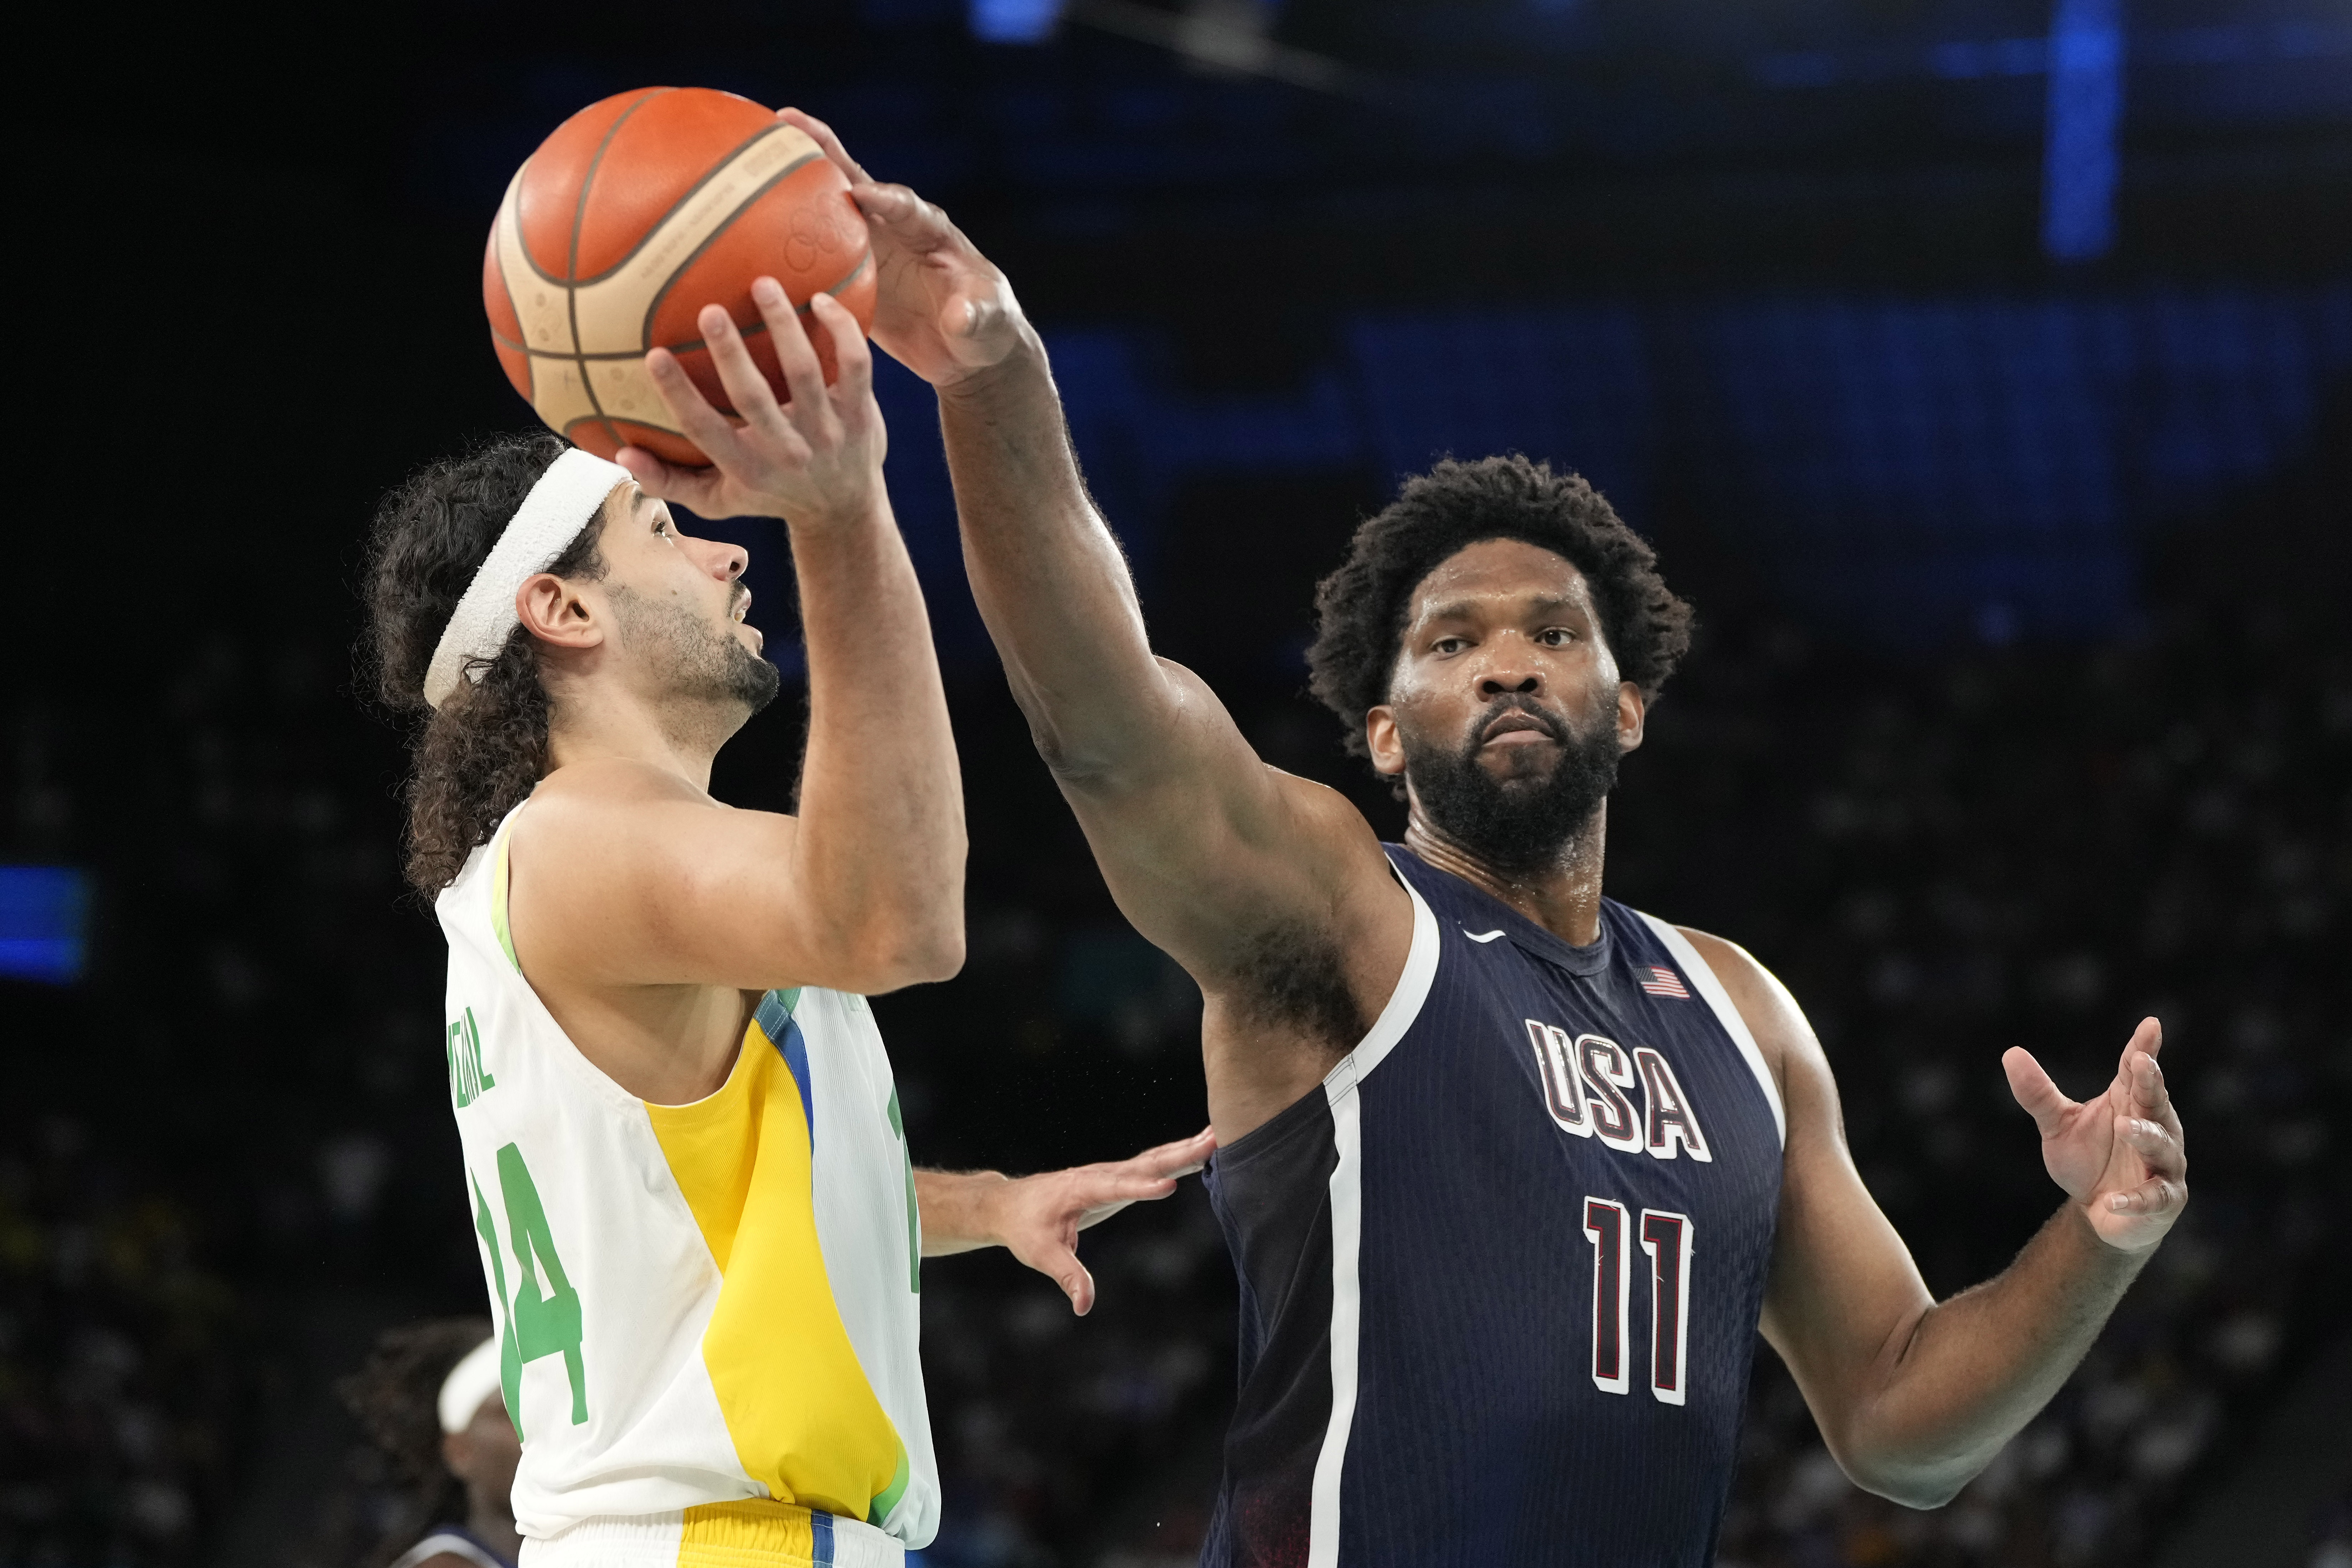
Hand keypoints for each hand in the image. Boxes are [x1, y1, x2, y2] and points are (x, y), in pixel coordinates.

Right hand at [618, 280, 884, 526]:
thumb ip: (669, 481)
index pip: (704, 430)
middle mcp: (788, 452)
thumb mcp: (719, 501)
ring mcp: (828, 432)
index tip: (653, 354)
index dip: (678, 394)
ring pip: (805, 371)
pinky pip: (856, 365)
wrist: (845, 511)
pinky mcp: (862, 414)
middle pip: (753, 397)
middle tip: (709, 310)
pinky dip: (842, 330)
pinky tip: (821, 298)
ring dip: (783, 325)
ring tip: (763, 284)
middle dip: (729, 354)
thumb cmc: (769, 495)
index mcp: (746, 469)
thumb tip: (620, 453)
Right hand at [776, 108, 1027, 387]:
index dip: (885, 199)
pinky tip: (743, 229)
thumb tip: (959, 316)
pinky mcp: (851, 274)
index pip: (906, 207)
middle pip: (856, 183)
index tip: (860, 194)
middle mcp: (895, 229)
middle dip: (825, 152)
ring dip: (793, 182)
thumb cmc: (987, 332)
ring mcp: (870, 248)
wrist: (967, 353)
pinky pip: (814, 251)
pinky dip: (783, 238)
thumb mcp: (989, 325)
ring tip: (751, 152)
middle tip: (787, 121)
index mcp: (931, 233)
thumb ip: (976, 317)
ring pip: (827, 208)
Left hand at [989, 1128, 1216, 1314]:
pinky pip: (1152, 1164)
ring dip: (1186, 1149)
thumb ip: (1067, 1275)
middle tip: (1212, 1141)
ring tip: (1218, 1136)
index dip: (1141, 1188)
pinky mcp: (1119, 1178)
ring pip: (1154, 1159)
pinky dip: (1178, 1155)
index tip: (1170, 1186)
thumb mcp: (1041, 1254)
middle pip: (1145, 1163)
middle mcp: (1101, 1174)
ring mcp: (1112, 1173)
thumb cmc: (1025, 1228)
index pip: (1115, 1187)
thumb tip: (1084, 1305)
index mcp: (1081, 1189)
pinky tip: (1201, 1149)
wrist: (1011, 1204)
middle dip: (1179, 1155)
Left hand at [2004, 1019, 2186, 1251]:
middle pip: (2155, 1100)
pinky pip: (2153, 1197)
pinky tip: (2112, 1201)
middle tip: (2143, 1061)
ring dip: (2144, 1135)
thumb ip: (2038, 1094)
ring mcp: (2163, 1164)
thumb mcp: (2058, 1125)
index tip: (2150, 1024)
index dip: (2144, 1048)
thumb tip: (2011, 1053)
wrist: (2099, 1212)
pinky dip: (2134, 1199)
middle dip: (2151, 1082)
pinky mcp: (2164, 1200)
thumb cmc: (2086, 1160)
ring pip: (2160, 1145)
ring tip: (2124, 1126)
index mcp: (2129, 1103)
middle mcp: (2155, 1127)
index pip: (2138, 1071)